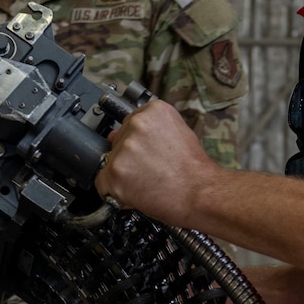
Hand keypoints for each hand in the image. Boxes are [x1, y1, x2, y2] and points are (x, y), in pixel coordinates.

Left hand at [96, 98, 220, 225]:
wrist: (201, 193)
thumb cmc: (195, 169)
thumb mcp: (180, 134)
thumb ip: (153, 131)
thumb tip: (126, 135)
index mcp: (154, 111)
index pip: (130, 122)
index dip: (136, 142)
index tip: (143, 152)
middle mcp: (137, 124)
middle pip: (118, 141)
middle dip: (129, 157)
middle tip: (149, 170)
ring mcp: (124, 147)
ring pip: (110, 162)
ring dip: (123, 174)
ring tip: (146, 182)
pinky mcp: (115, 171)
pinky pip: (102, 183)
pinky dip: (114, 191)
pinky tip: (134, 192)